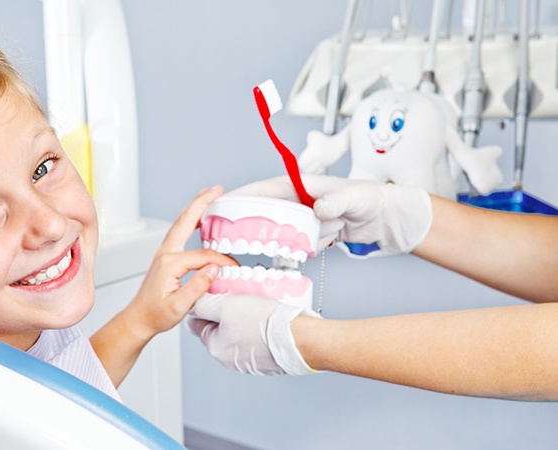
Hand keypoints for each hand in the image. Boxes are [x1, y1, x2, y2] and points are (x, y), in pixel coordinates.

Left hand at [126, 186, 235, 340]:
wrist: (140, 318)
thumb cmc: (156, 314)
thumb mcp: (179, 306)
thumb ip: (197, 286)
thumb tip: (215, 268)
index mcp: (169, 263)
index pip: (203, 256)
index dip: (221, 260)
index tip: (234, 268)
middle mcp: (165, 253)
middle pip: (185, 221)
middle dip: (202, 202)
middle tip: (216, 189)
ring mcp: (164, 253)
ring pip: (181, 223)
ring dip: (195, 207)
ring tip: (208, 195)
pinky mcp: (166, 256)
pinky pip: (180, 232)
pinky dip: (190, 220)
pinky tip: (198, 218)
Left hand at [187, 294, 319, 375]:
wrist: (299, 339)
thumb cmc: (264, 323)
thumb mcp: (226, 306)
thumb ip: (205, 304)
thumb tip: (194, 303)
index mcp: (214, 347)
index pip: (197, 322)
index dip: (204, 304)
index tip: (215, 294)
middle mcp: (228, 359)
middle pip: (217, 328)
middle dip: (224, 312)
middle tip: (237, 297)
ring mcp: (247, 362)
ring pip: (236, 333)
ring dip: (241, 320)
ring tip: (254, 306)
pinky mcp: (264, 360)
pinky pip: (254, 340)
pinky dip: (257, 328)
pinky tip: (266, 318)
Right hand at [230, 175, 431, 253]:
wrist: (385, 217)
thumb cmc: (369, 197)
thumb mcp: (353, 196)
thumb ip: (336, 201)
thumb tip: (318, 208)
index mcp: (296, 185)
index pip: (259, 191)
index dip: (236, 200)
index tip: (216, 209)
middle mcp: (294, 201)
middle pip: (260, 213)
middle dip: (247, 226)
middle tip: (227, 239)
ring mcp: (300, 219)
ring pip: (277, 233)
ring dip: (280, 242)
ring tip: (278, 246)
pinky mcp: (309, 234)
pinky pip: (294, 245)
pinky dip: (298, 251)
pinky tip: (308, 251)